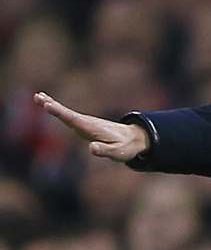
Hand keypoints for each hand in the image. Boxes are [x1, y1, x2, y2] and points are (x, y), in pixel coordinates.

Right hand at [33, 92, 149, 161]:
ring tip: (38, 97)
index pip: (74, 120)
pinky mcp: (86, 125)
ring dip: (53, 106)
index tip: (48, 105)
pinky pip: (69, 116)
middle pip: (67, 114)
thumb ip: (105, 151)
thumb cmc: (125, 147)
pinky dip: (59, 111)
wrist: (134, 138)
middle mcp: (88, 123)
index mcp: (93, 128)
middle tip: (37, 96)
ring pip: (67, 114)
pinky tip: (51, 107)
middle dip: (53, 106)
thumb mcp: (117, 152)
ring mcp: (87, 123)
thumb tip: (91, 148)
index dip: (61, 113)